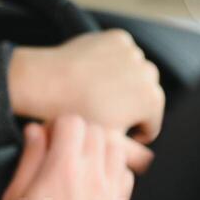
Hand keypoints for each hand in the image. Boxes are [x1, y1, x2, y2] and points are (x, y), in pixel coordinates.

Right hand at [0, 116, 137, 199]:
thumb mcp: (14, 199)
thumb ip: (28, 160)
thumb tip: (35, 132)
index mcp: (63, 168)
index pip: (72, 122)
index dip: (56, 126)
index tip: (47, 140)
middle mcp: (92, 175)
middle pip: (95, 130)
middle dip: (76, 133)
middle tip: (61, 150)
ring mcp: (110, 191)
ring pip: (115, 147)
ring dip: (98, 147)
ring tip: (81, 161)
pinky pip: (126, 173)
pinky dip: (113, 168)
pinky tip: (96, 179)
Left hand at [8, 30, 165, 147]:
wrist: (47, 82)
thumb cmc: (76, 115)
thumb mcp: (107, 142)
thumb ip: (136, 155)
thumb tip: (149, 161)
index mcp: (152, 100)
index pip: (151, 123)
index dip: (133, 134)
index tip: (115, 133)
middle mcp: (148, 74)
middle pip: (145, 95)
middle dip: (131, 105)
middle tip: (104, 112)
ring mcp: (133, 54)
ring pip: (135, 72)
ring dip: (124, 81)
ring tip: (97, 92)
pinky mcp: (118, 38)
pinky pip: (122, 53)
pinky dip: (113, 61)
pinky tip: (94, 73)